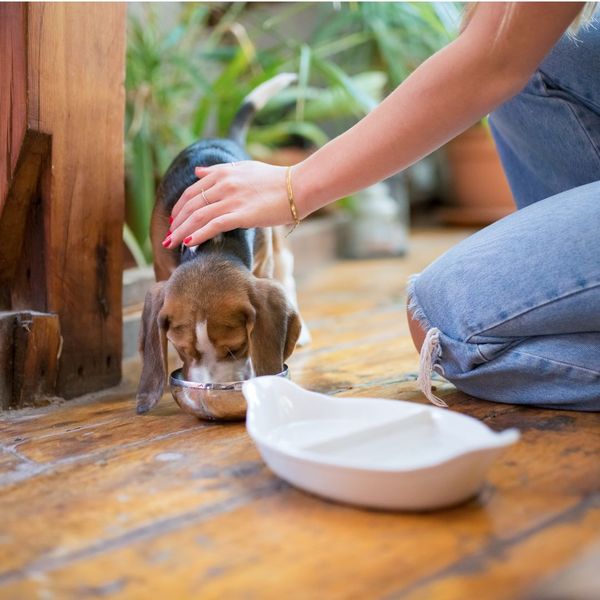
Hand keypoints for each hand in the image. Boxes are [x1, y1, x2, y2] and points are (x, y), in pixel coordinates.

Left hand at [165, 161, 292, 247]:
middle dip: (176, 223)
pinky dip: (198, 234)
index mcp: (222, 172)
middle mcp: (223, 184)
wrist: (298, 186)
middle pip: (190, 205)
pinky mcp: (241, 214)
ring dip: (181, 231)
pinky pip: (213, 225)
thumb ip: (219, 170)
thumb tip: (197, 172)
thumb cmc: (275, 180)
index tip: (174, 221)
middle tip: (167, 237)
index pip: (192, 191)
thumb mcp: (244, 168)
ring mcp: (231, 199)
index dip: (179, 208)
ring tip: (171, 244)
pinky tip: (189, 244)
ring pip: (198, 216)